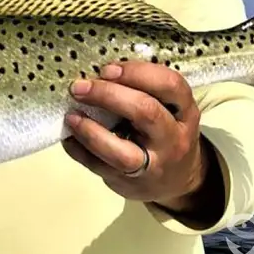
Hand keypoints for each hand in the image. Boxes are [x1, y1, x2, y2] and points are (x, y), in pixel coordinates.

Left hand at [63, 61, 222, 218]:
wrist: (179, 181)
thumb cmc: (166, 131)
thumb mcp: (170, 109)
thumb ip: (145, 89)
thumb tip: (98, 71)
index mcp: (184, 112)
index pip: (170, 85)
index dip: (137, 73)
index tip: (107, 69)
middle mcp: (173, 138)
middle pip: (145, 112)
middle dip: (108, 95)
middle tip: (79, 88)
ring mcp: (152, 165)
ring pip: (121, 152)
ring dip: (90, 131)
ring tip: (71, 116)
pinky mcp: (130, 183)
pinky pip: (99, 168)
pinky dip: (79, 151)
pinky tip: (69, 137)